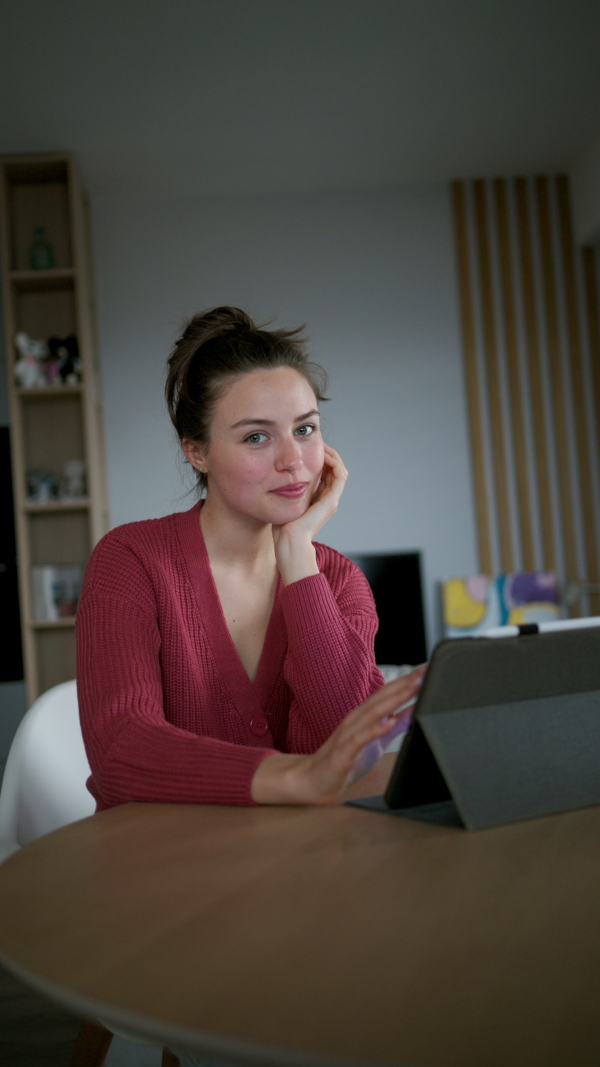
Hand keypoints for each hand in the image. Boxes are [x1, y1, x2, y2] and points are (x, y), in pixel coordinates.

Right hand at [250, 666, 426, 804]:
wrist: (314, 781)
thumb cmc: (345, 760)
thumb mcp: (376, 741)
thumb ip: (394, 726)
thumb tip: (414, 710)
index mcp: (365, 715)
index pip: (389, 693)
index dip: (409, 681)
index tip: (428, 669)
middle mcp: (356, 718)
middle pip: (383, 697)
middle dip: (405, 683)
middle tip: (425, 671)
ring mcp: (349, 733)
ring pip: (373, 712)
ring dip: (394, 699)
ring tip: (413, 687)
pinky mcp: (343, 751)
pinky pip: (360, 738)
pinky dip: (375, 728)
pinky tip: (388, 722)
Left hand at [272, 445, 347, 584]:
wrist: (288, 541)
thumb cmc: (281, 526)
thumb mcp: (283, 501)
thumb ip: (284, 489)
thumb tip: (275, 475)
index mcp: (317, 499)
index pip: (324, 473)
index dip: (318, 458)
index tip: (307, 446)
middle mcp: (327, 499)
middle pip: (333, 469)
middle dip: (325, 453)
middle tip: (314, 441)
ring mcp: (331, 500)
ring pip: (339, 469)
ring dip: (331, 455)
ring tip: (320, 444)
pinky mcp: (331, 500)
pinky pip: (340, 475)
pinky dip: (334, 462)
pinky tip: (323, 453)